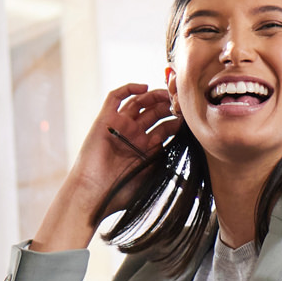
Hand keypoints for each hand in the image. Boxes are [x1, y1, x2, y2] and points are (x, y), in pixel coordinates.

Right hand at [32, 84, 181, 251]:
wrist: (93, 193)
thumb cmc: (118, 192)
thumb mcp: (149, 176)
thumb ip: (163, 160)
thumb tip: (181, 147)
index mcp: (144, 149)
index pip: (164, 127)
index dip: (177, 121)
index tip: (189, 118)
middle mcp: (133, 135)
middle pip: (153, 112)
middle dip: (168, 105)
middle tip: (180, 102)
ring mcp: (119, 126)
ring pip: (138, 102)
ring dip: (154, 96)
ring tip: (167, 94)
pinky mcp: (105, 119)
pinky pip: (115, 98)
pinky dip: (128, 89)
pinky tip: (144, 87)